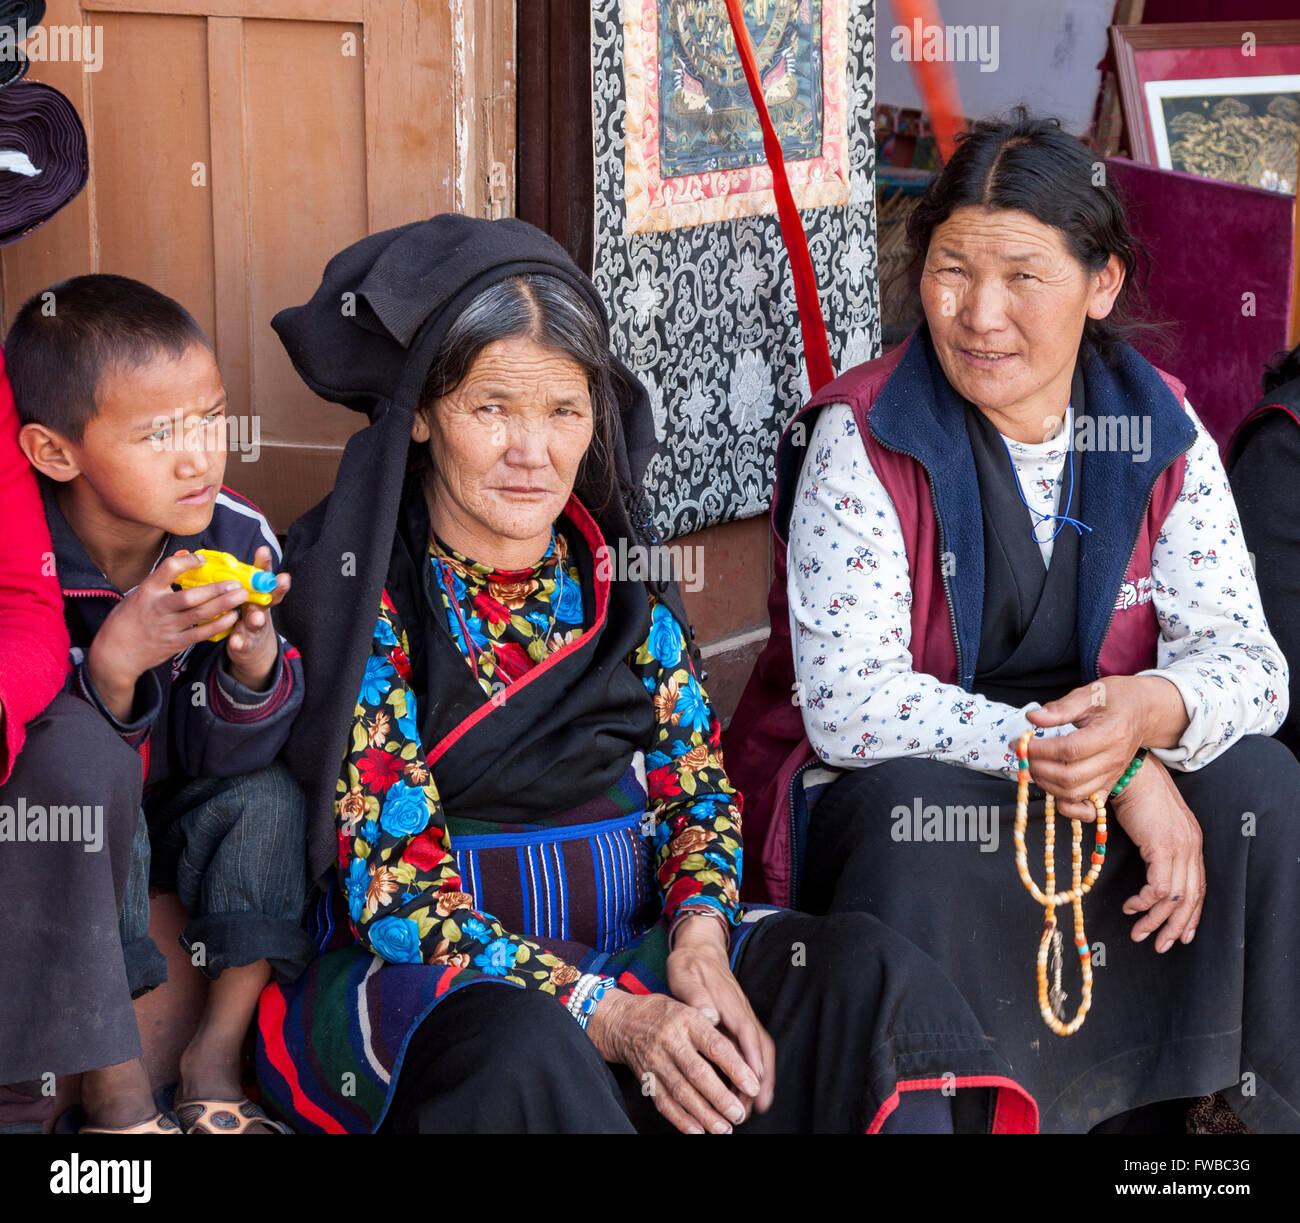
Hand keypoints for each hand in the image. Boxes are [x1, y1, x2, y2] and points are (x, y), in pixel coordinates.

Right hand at [86, 552, 249, 720]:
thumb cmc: (127, 620)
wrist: (115, 654)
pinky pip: (201, 633)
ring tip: (241, 596)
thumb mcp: (138, 595)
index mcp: (147, 591)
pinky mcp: (175, 642)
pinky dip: (218, 625)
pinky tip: (232, 617)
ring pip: (200, 614)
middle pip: (191, 596)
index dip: (188, 561)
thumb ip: (161, 582)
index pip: (168, 569)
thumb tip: (185, 560)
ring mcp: (167, 627)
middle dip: (216, 588)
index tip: (202, 559)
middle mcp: (158, 608)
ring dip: (224, 604)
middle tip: (236, 582)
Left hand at [224, 545, 290, 689]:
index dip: (264, 564)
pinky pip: (244, 642)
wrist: (253, 648)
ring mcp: (255, 627)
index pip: (263, 576)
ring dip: (257, 619)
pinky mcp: (247, 644)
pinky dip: (241, 642)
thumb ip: (241, 581)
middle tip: (282, 579)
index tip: (263, 550)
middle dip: (276, 589)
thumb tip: (216, 557)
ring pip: (257, 622)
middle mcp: (260, 609)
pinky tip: (236, 641)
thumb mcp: (247, 597)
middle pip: (269, 598)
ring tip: (256, 618)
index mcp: (257, 595)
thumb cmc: (247, 615)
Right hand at [585, 976, 764, 1134]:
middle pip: (697, 1073)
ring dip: (704, 1114)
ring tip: (724, 1128)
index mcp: (686, 1020)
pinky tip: (697, 1131)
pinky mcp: (645, 1078)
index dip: (735, 1067)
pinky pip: (663, 1102)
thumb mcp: (688, 1004)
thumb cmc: (663, 1013)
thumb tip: (741, 1045)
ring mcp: (655, 1061)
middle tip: (739, 1114)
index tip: (753, 1086)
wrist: (621, 1020)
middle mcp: (670, 1040)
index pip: (715, 1045)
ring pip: (681, 1092)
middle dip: (720, 1097)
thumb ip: (713, 1024)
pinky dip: (680, 1120)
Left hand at [668, 914, 774, 1115]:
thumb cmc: (690, 964)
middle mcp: (742, 1014)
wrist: (699, 949)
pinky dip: (755, 1071)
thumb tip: (709, 1017)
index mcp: (731, 1004)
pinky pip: (752, 1050)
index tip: (754, 1083)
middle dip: (761, 1079)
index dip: (752, 1060)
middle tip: (753, 1108)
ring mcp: (743, 1020)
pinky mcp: (739, 1024)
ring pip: (760, 1052)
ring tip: (754, 1108)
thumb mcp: (686, 976)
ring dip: (760, 1079)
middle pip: (760, 1049)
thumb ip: (696, 996)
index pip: (747, 1035)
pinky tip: (747, 1090)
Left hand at [1025, 675, 1181, 820]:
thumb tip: (1032, 718)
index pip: (1069, 750)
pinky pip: (1090, 808)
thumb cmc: (1116, 699)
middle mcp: (1114, 760)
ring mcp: (1113, 775)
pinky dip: (1069, 808)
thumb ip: (1061, 708)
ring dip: (1046, 784)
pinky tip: (1053, 791)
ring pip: (1075, 793)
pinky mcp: (1110, 784)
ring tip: (1032, 766)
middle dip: (1038, 768)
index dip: (1040, 749)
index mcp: (1110, 734)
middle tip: (1021, 755)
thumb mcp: (1090, 693)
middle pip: (1070, 776)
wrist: (1145, 712)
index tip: (1019, 742)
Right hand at [1111, 755, 1204, 953]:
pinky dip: (1144, 903)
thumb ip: (1152, 844)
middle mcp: (1191, 846)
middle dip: (1175, 927)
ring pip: (1176, 899)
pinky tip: (1131, 906)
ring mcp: (1180, 847)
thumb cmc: (1133, 789)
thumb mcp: (1150, 822)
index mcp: (1190, 840)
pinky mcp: (1163, 847)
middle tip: (1161, 945)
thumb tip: (1144, 868)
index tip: (1180, 934)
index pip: (1198, 886)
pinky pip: (1159, 888)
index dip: (1190, 914)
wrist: (1128, 768)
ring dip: (1156, 921)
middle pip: (1191, 898)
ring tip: (1140, 933)